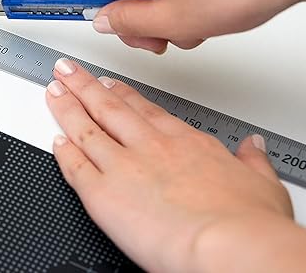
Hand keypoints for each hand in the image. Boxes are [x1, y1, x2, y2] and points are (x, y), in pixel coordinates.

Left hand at [46, 58, 304, 272]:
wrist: (229, 245)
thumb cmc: (247, 222)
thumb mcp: (261, 184)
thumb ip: (251, 161)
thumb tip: (253, 148)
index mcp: (185, 142)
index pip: (145, 110)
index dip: (122, 94)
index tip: (109, 84)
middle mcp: (150, 147)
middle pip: (109, 108)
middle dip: (84, 86)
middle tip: (68, 71)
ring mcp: (123, 166)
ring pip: (86, 129)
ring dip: (67, 107)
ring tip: (53, 91)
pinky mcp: (102, 193)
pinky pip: (75, 167)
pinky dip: (63, 152)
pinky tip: (56, 141)